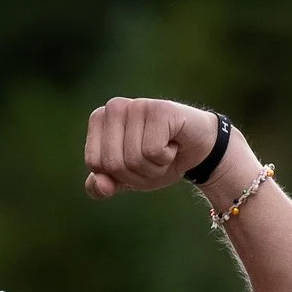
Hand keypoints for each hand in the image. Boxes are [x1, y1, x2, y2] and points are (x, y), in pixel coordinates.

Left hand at [82, 94, 229, 200]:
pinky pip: (153, 151)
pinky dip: (166, 158)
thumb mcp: (125, 179)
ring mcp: (137, 105)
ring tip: (165, 150)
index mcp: (99, 119)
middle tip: (153, 158)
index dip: (118, 175)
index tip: (135, 162)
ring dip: (154, 167)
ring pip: (134, 159)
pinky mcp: (160, 109)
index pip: (95, 164)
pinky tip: (174, 144)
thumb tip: (101, 186)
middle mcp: (114, 107)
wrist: (196, 150)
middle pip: (113, 164)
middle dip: (137, 174)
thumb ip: (102, 186)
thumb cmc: (157, 159)